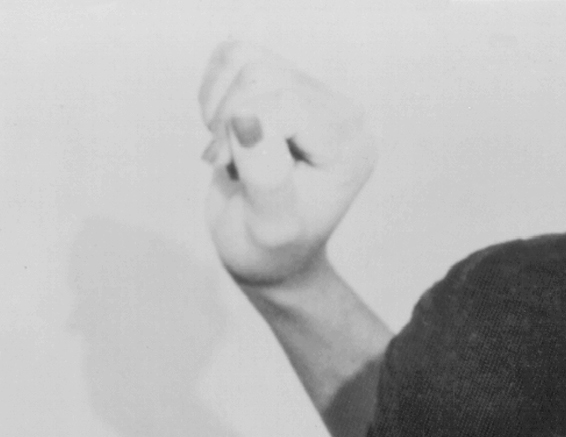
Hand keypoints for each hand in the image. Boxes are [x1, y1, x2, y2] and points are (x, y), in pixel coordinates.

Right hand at [196, 40, 373, 292]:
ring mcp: (314, 93)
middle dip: (227, 121)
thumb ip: (266, 178)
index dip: (241, 131)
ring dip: (219, 108)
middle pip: (262, 75)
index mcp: (350, 145)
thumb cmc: (269, 249)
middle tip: (230, 164)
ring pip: (244, 60)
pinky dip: (214, 92)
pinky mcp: (283, 82)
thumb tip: (246, 118)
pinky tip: (227, 132)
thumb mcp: (269, 229)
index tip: (227, 168)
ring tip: (233, 152)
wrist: (267, 252)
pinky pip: (234, 54)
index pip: (286, 104)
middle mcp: (342, 112)